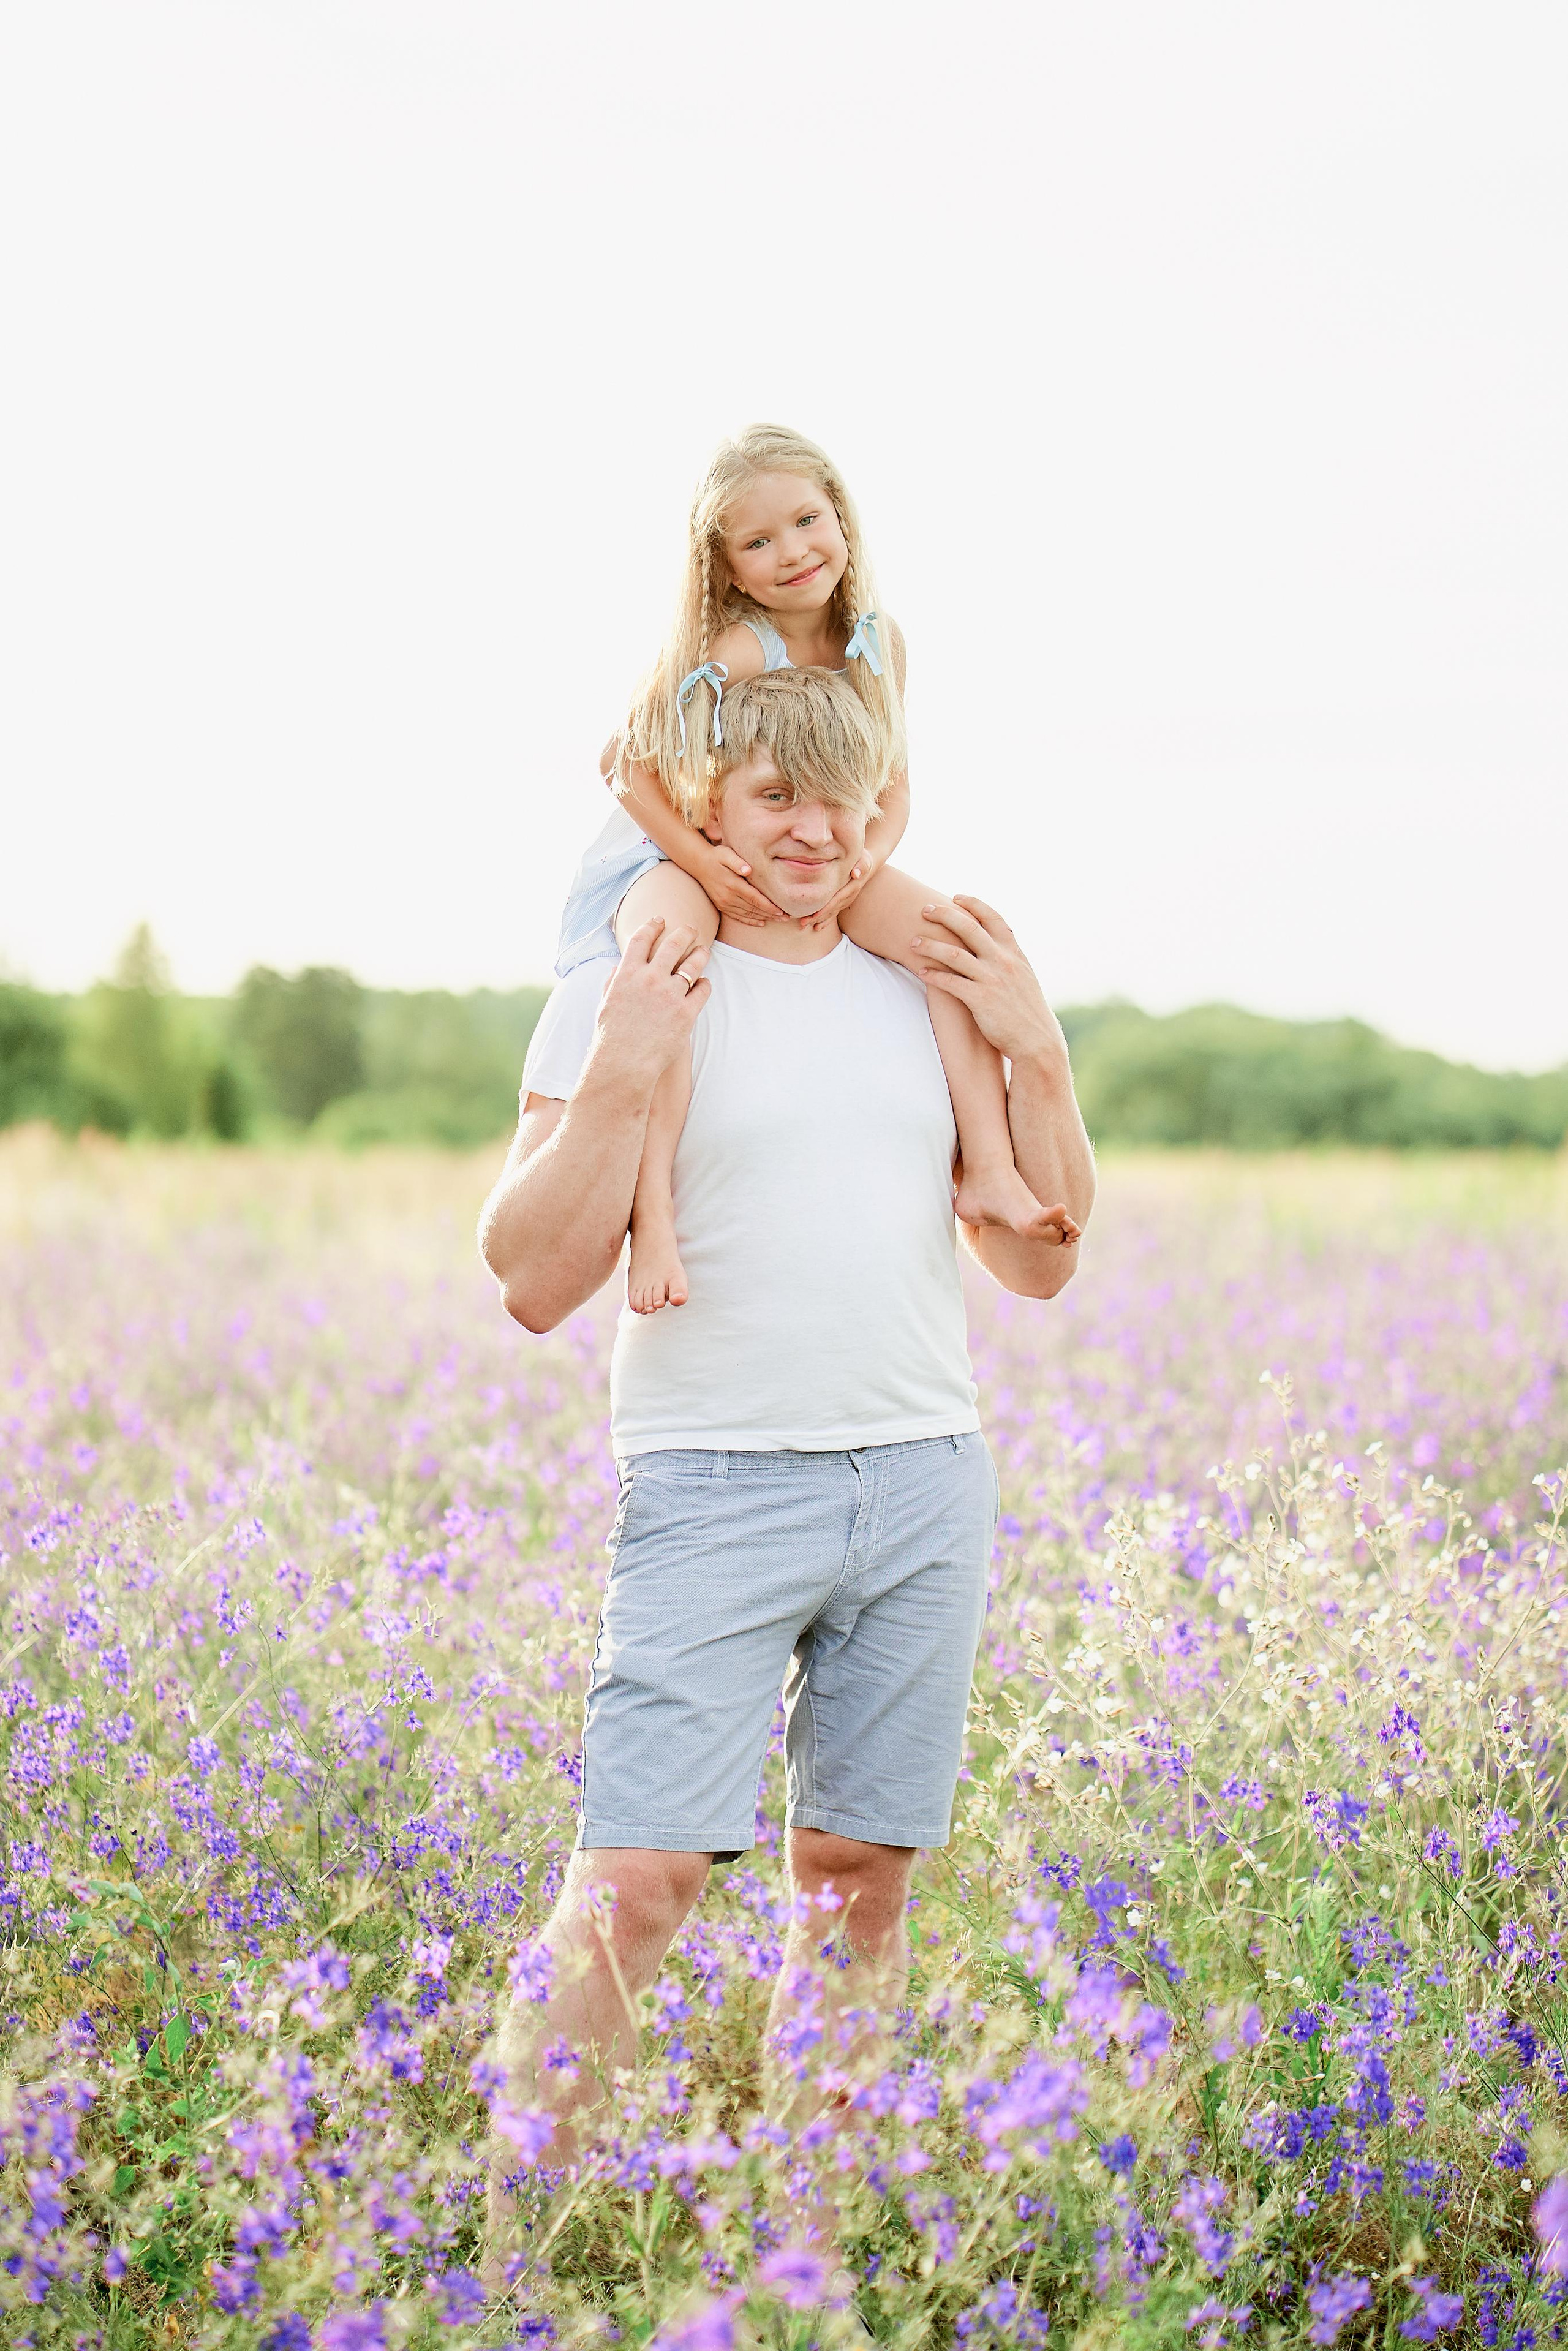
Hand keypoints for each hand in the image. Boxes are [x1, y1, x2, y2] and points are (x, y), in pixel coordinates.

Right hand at [594, 918, 710, 1089]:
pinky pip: (702, 989)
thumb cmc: (611, 1037)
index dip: (652, 926)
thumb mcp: (606, 1004)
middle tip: (691, 929)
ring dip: (701, 954)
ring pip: (693, 964)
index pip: (642, 939)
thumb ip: (613, 982)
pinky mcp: (686, 1013)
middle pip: (673, 943)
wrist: (624, 1064)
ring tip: (704, 951)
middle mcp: (650, 979)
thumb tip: (619, 967)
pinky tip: (704, 983)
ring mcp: (670, 995)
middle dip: (685, 932)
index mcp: (627, 974)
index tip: (660, 920)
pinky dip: (705, 984)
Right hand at [697, 841, 785, 926]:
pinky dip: (750, 920)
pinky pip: (738, 916)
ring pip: (747, 914)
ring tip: (778, 920)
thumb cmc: (716, 856)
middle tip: (786, 918)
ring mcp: (724, 903)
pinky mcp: (721, 905)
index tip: (782, 911)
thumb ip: (737, 862)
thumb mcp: (726, 854)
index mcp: (733, 885)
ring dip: (763, 918)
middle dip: (771, 914)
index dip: (769, 907)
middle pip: (754, 909)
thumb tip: (748, 870)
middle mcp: (728, 897)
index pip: (755, 899)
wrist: (698, 863)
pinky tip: (761, 922)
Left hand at [798, 854, 873, 931]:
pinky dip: (825, 921)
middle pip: (831, 909)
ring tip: (803, 926)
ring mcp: (846, 901)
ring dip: (818, 921)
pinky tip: (816, 927)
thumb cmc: (862, 859)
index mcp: (852, 887)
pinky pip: (833, 913)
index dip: (826, 908)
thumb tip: (856, 873)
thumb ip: (861, 866)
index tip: (814, 915)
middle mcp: (849, 897)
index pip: (837, 899)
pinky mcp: (842, 902)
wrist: (865, 865)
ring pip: (831, 913)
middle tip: (802, 923)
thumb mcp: (864, 860)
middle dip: (817, 917)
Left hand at [909, 896, 1065, 1065]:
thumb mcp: (1025, 979)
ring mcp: (992, 979)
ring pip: (954, 953)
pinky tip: (920, 971)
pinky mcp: (981, 999)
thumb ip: (1010, 961)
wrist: (1038, 1042)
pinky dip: (933, 975)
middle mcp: (1004, 961)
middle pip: (969, 928)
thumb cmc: (1028, 1013)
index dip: (974, 905)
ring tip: (912, 942)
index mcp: (1015, 954)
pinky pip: (951, 982)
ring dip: (930, 945)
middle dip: (944, 914)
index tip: (956, 897)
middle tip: (924, 909)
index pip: (993, 919)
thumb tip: (998, 948)